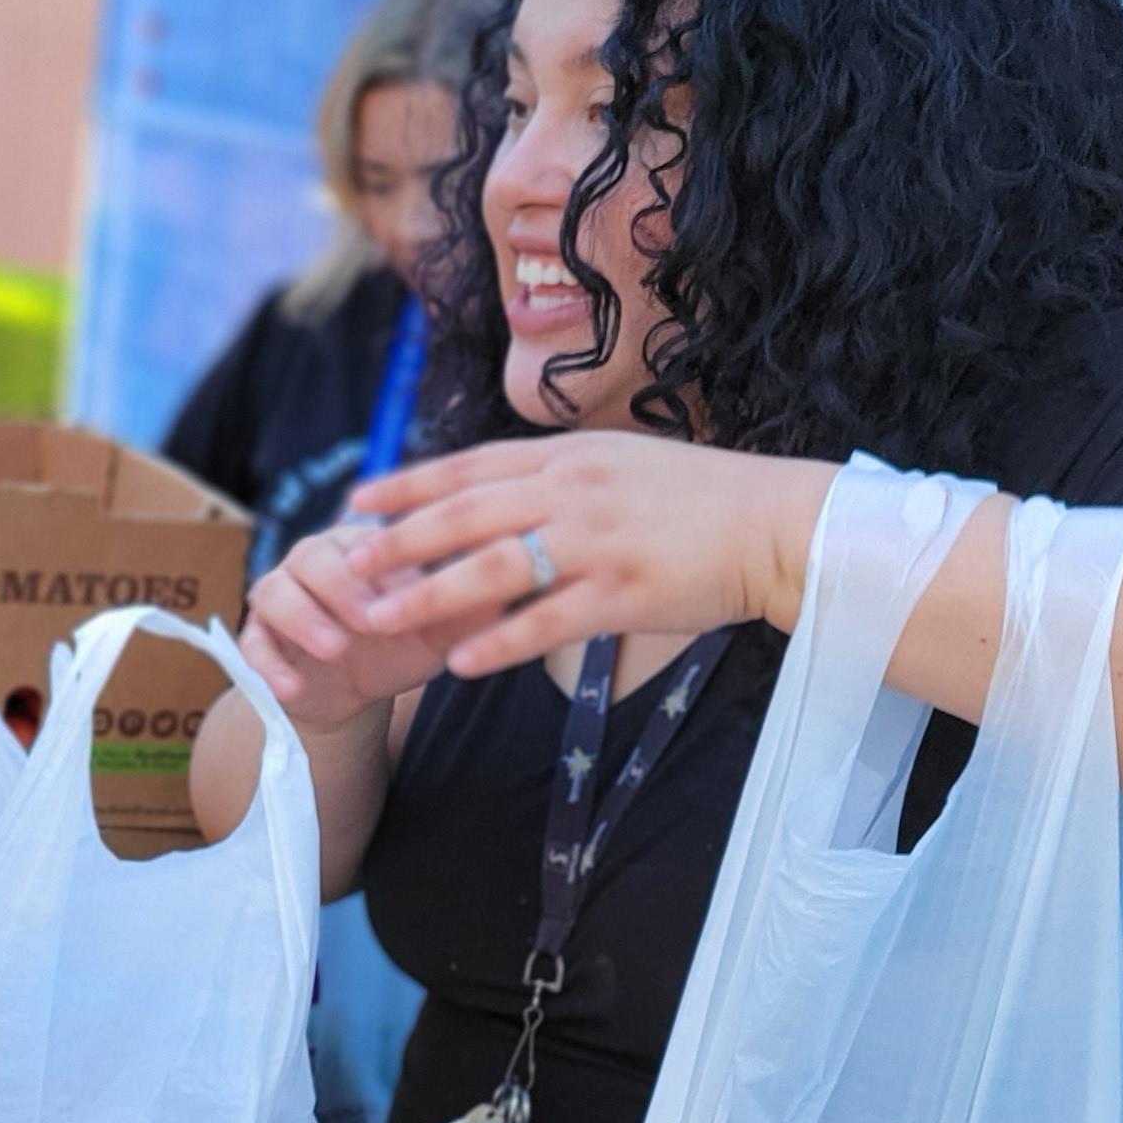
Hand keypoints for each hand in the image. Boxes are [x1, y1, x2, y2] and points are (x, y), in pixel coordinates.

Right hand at [237, 525, 480, 727]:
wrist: (357, 691)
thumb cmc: (404, 643)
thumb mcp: (443, 630)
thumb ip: (472, 608)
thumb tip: (516, 583)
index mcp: (361, 545)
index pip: (366, 539)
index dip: (384, 561)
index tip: (408, 592)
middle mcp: (314, 560)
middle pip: (312, 555)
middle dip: (341, 588)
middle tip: (371, 620)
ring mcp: (281, 596)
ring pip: (274, 591)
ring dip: (302, 618)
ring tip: (335, 648)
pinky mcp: (260, 638)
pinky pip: (252, 644)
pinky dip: (267, 665)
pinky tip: (291, 687)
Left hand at [341, 434, 834, 680]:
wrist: (776, 523)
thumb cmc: (695, 498)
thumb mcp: (616, 464)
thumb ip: (555, 476)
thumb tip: (497, 488)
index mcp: (567, 457)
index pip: (469, 466)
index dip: (408, 485)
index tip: (356, 501)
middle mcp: (572, 492)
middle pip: (464, 515)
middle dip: (398, 542)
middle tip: (346, 565)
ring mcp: (595, 542)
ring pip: (492, 568)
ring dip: (428, 596)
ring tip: (377, 621)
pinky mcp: (622, 593)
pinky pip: (545, 622)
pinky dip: (497, 644)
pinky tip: (456, 665)